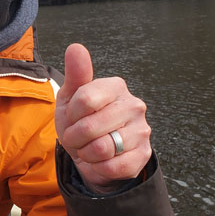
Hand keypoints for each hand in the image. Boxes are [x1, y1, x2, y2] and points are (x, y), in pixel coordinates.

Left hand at [54, 43, 151, 192]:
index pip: (84, 99)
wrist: (89, 153)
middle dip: (75, 137)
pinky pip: (113, 167)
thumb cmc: (80, 121)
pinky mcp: (144, 155)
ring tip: (89, 148)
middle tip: (78, 137)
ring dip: (86, 153)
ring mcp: (142, 131)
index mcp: (116, 87)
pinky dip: (98, 167)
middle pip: (90, 127)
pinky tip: (100, 161)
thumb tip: (75, 47)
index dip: (71, 115)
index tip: (72, 117)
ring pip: (101, 148)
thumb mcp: (70, 98)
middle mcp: (134, 105)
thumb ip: (76, 74)